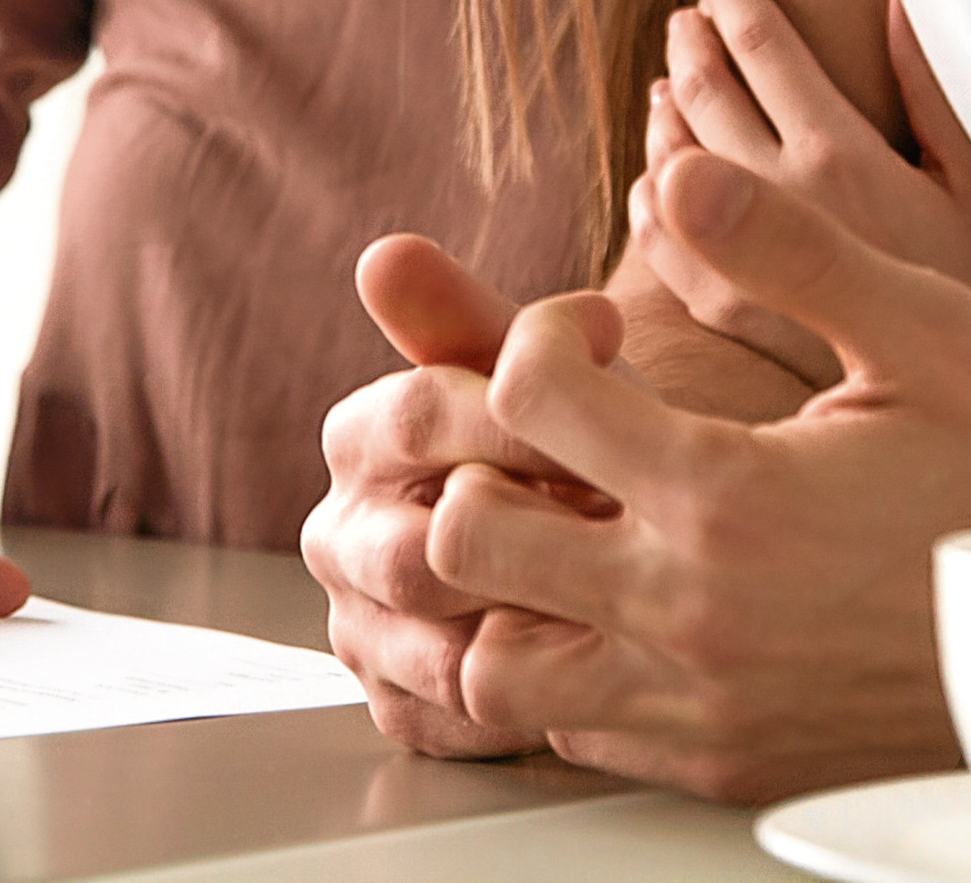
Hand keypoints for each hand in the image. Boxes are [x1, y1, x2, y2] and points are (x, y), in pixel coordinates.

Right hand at [300, 234, 574, 759]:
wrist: (623, 543)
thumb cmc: (584, 448)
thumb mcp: (545, 375)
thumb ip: (472, 317)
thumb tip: (384, 254)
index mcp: (362, 436)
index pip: (418, 415)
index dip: (525, 410)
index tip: (618, 392)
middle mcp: (342, 534)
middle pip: (417, 545)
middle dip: (535, 538)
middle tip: (627, 522)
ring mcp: (364, 628)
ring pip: (436, 641)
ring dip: (535, 621)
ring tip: (621, 594)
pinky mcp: (399, 706)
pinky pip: (453, 716)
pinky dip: (528, 693)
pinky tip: (596, 660)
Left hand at [432, 149, 970, 801]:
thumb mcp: (920, 328)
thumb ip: (786, 249)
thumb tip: (678, 172)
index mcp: (727, 494)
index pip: (528, 395)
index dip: (540, 336)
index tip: (596, 338)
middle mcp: (692, 613)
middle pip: (468, 538)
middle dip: (481, 462)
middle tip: (550, 436)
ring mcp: (700, 705)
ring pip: (494, 665)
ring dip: (504, 586)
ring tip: (571, 524)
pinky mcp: (722, 764)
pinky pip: (571, 732)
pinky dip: (565, 665)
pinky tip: (624, 602)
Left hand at [640, 0, 970, 385]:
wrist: (963, 430)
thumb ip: (931, 92)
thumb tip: (895, 0)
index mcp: (841, 158)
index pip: (763, 47)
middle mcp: (777, 203)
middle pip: (704, 92)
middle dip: (691, 40)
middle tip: (687, 17)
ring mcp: (738, 263)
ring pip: (668, 159)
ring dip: (666, 108)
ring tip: (671, 80)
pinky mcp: (721, 317)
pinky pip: (657, 239)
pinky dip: (650, 193)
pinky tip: (657, 176)